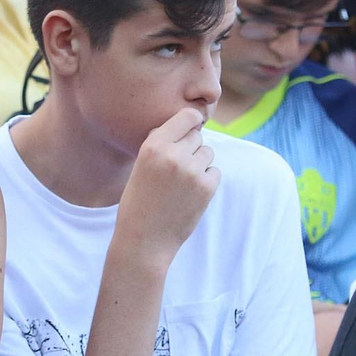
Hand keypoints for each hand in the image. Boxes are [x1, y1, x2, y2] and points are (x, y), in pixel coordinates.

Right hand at [115, 107, 219, 260]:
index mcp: (153, 146)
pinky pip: (215, 172)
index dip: (191, 122)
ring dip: (199, 163)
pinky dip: (206, 180)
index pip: (187, 116)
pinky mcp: (207, 188)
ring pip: (208, 153)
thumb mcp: (141, 164)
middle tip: (177, 169)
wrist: (144, 240)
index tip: (189, 129)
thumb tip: (188, 122)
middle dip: (191, 148)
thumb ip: (161, 142)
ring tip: (181, 183)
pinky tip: (189, 194)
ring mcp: (192, 171)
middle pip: (197, 136)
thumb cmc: (139, 201)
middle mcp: (173, 155)